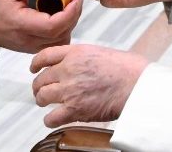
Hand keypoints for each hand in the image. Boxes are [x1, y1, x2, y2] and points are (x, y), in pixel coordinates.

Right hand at [0, 0, 82, 52]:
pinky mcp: (33, 48)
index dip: (69, 13)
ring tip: (68, 7)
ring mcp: (31, 47)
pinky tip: (60, 16)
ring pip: (61, 41)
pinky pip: (55, 43)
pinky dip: (63, 31)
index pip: (53, 25)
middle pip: (61, 35)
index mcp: (22, 24)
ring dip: (69, 24)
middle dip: (74, 16)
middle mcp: (29, 40)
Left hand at [31, 44, 147, 127]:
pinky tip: (54, 119)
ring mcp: (70, 90)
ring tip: (47, 104)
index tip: (34, 68)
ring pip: (42, 96)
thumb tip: (78, 68)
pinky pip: (51, 117)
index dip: (36, 64)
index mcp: (76, 53)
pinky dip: (50, 120)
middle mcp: (68, 69)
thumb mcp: (101, 53)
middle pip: (41, 79)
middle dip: (39, 86)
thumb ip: (83, 59)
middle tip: (42, 91)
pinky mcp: (74, 109)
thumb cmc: (129, 70)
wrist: (137, 84)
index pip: (45, 55)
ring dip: (42, 101)